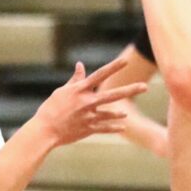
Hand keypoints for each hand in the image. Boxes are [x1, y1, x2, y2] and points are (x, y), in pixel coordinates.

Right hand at [33, 58, 147, 146]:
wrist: (45, 130)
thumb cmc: (51, 108)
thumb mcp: (62, 91)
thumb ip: (76, 79)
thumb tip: (80, 65)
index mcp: (80, 90)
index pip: (100, 75)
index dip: (113, 67)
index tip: (125, 60)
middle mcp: (87, 102)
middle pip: (112, 95)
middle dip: (130, 90)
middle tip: (145, 87)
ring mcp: (89, 116)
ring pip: (110, 113)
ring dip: (119, 113)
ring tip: (125, 113)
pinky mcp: (89, 129)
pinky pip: (105, 128)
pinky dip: (114, 127)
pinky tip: (123, 126)